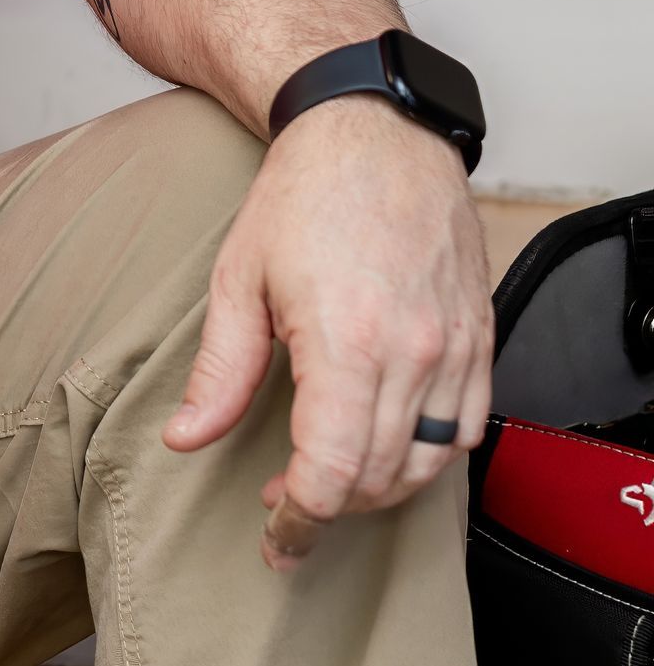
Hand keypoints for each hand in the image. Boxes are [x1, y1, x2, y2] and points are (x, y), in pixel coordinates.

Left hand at [162, 97, 494, 570]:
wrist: (373, 129)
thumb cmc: (304, 194)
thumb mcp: (238, 279)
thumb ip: (218, 372)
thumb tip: (185, 439)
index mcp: (348, 342)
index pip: (334, 474)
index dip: (301, 520)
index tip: (276, 536)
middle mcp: (413, 352)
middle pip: (382, 480)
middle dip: (331, 510)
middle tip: (286, 505)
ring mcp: (455, 345)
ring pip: (432, 463)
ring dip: (381, 489)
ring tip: (334, 478)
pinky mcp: (479, 333)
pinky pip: (468, 424)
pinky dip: (432, 454)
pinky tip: (390, 444)